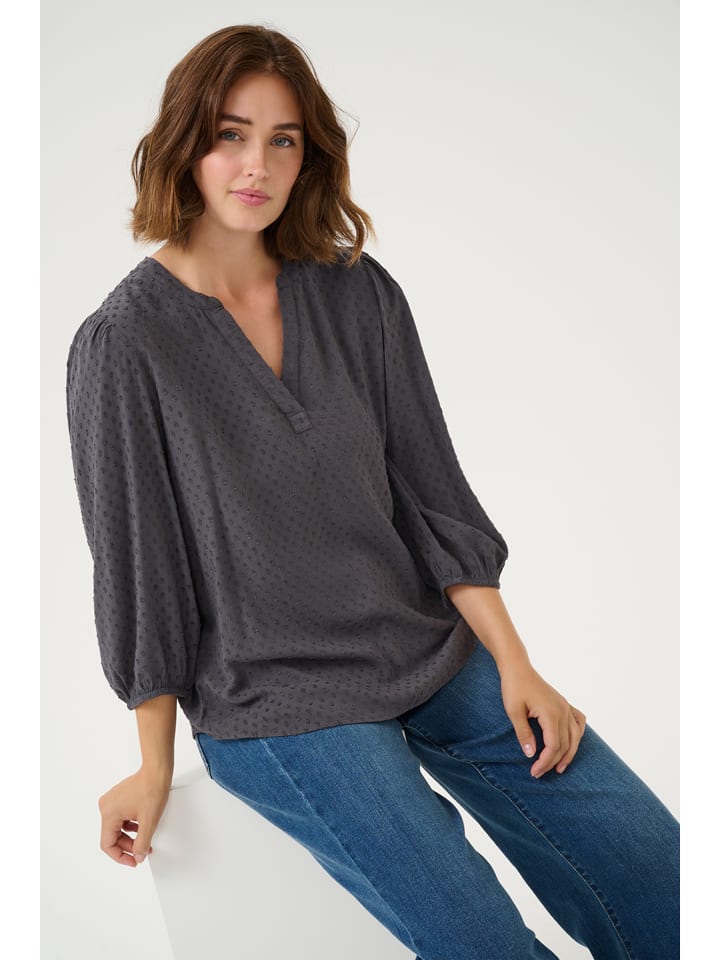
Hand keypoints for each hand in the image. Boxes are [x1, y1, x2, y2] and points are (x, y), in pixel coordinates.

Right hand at [97, 768, 171, 866]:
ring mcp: (111, 801)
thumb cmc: (152, 790)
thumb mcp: (149, 822)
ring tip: (144, 841)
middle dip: (127, 846)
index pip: (107, 844)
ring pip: (117, 827)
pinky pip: (120, 818)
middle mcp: (106, 806)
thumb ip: (142, 843)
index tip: (133, 861)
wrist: (157, 771)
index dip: (120, 856)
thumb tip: (138, 856)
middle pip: (112, 836)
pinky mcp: (118, 797)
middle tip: (141, 852)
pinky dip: (130, 826)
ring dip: (130, 836)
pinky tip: (141, 828)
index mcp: (109, 813)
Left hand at [498, 658, 586, 777]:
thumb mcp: (513, 711)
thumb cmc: (513, 687)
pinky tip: (572, 742)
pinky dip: (577, 734)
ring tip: (559, 767)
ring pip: (575, 736)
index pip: (553, 746)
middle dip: (552, 761)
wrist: (517, 667)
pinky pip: (578, 721)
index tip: (534, 772)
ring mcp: (565, 706)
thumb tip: (531, 754)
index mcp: (551, 713)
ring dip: (569, 753)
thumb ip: (523, 733)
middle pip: (564, 744)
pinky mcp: (563, 703)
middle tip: (539, 772)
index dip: (545, 762)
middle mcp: (562, 710)